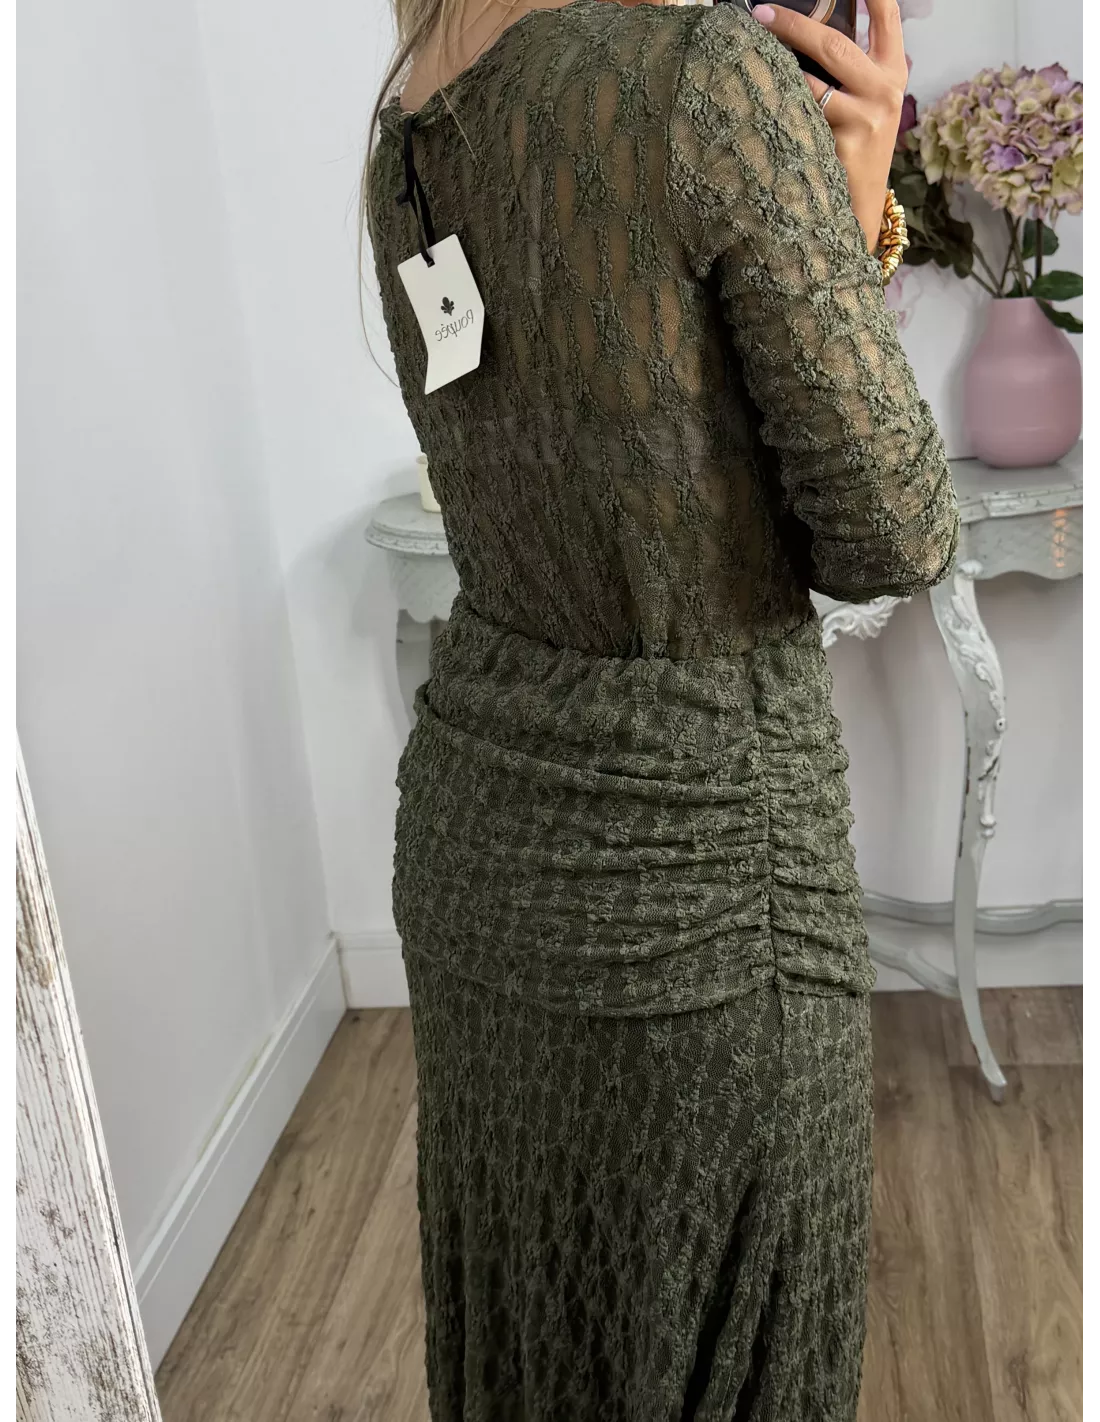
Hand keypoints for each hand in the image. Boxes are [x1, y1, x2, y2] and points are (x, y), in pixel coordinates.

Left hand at [752, 1, 907, 250]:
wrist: (862, 206)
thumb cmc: (858, 147)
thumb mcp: (870, 102)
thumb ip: (852, 69)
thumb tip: (806, 31)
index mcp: (893, 71)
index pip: (887, 17)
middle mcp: (884, 90)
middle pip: (834, 45)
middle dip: (794, 24)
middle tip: (761, 12)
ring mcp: (865, 119)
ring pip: (810, 84)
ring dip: (775, 68)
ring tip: (747, 54)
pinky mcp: (843, 146)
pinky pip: (800, 118)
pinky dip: (776, 108)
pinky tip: (754, 103)